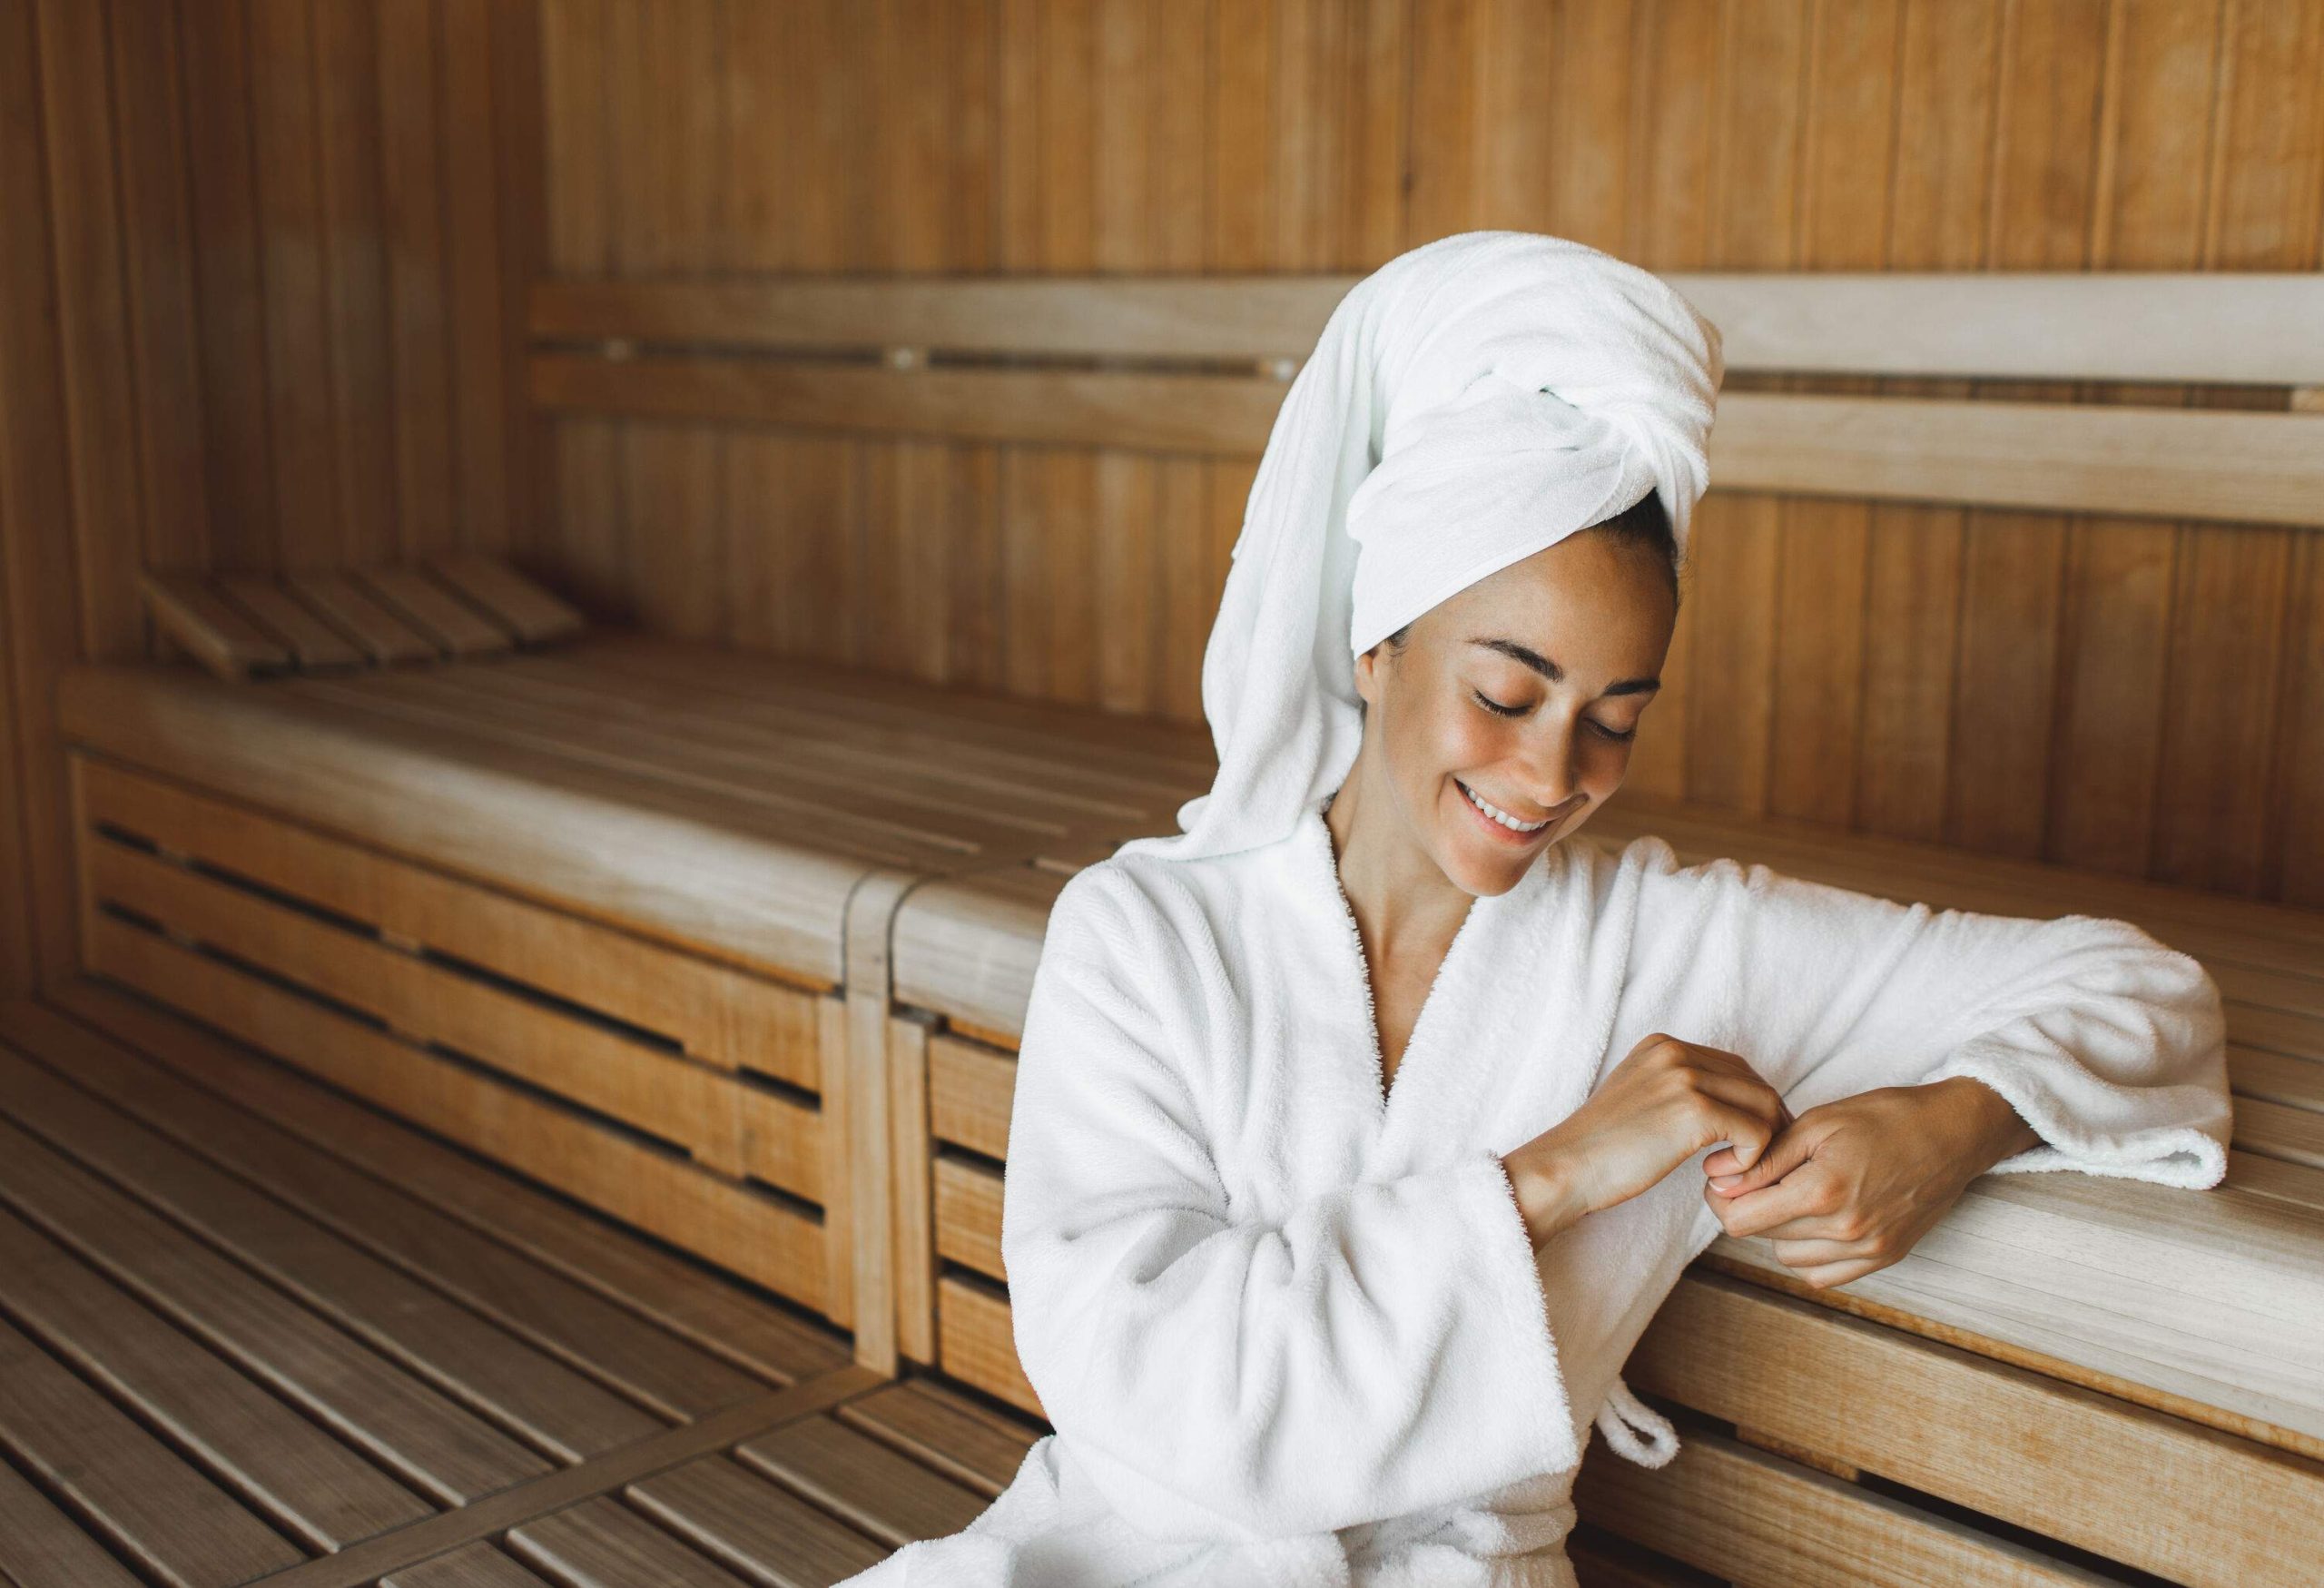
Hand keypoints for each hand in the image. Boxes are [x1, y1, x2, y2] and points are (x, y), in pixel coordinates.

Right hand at [1505, 1033, 1791, 1246]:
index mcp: (1662, 1045)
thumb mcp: (1639, 1099)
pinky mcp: (1693, 1111)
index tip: (1749, 1140)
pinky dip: (1750, 1160)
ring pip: (1764, 1104)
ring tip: (1730, 1172)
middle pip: (1755, 1081)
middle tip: (1755, 1161)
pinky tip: (1716, 1175)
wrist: (1565, 1168)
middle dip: (1767, 1122)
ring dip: (1760, 1144)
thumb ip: (1677, 1090)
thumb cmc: (1600, 1148)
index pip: (1735, 1067)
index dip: (1752, 1105)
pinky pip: (1756, 1132)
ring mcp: (1684, 1077)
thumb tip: (1730, 1106)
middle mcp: (1675, 1052)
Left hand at [1698, 1075, 2037, 1288]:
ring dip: (1780, 1229)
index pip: (1740, 1220)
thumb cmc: (1886, 1118)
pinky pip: (1823, 1274)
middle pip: (1762, 1236)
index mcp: (1823, 1192)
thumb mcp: (1817, 1124)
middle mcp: (1846, 1231)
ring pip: (1789, 1257)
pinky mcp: (1885, 1258)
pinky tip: (1817, 1219)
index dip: (1721, 1197)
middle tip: (1763, 1175)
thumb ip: (1764, 1158)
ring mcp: (1868, 1250)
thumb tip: (1718, 1178)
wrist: (1954, 1133)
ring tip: (1797, 1192)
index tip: (1725, 1176)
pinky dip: (1810, 1252)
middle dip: (1750, 1206)